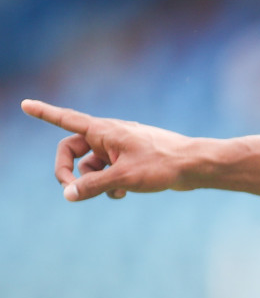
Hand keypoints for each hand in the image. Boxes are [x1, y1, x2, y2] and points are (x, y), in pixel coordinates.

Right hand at [21, 99, 199, 200]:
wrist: (196, 166)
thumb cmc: (163, 165)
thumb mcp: (123, 177)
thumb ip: (92, 186)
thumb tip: (67, 194)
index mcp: (104, 130)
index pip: (67, 119)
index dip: (45, 113)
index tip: (26, 103)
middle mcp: (110, 135)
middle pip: (72, 150)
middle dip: (67, 170)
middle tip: (68, 189)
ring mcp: (121, 147)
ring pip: (92, 165)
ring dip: (94, 182)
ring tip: (113, 193)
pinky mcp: (132, 159)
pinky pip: (109, 172)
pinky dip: (110, 184)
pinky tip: (124, 194)